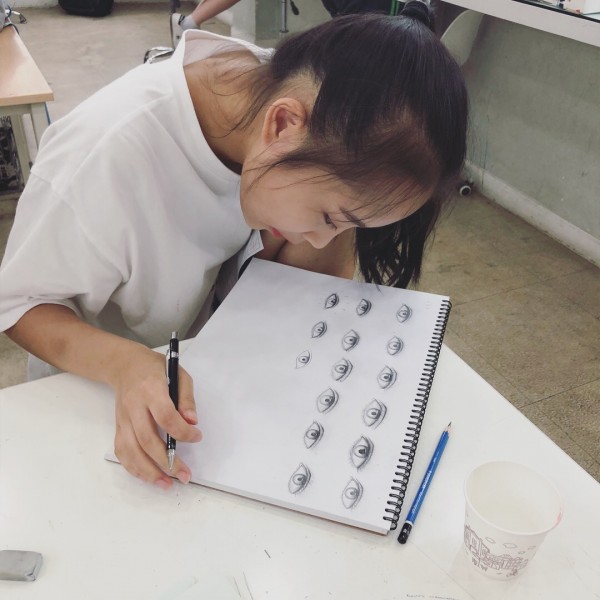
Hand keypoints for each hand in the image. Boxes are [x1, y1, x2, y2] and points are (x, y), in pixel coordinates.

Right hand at [112, 346, 201, 489]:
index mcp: (150, 390)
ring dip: (149, 472)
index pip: (165, 416)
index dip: (182, 431)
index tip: (197, 437)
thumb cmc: (155, 369)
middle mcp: (133, 407)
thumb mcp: (178, 373)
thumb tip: (193, 422)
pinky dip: (134, 468)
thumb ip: (186, 398)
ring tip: (167, 484)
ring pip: (131, 451)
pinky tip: (149, 477)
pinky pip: (122, 452)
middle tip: (185, 474)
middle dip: (167, 461)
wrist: (124, 365)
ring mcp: (123, 419)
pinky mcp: (118, 427)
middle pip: (147, 439)